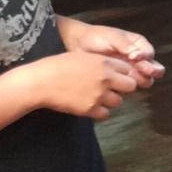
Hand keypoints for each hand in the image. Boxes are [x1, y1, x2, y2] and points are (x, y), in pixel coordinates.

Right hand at [17, 53, 139, 121]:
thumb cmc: (56, 66)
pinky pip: (105, 114)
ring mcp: (99, 94)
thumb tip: (112, 69)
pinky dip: (100, 112)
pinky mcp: (90, 109)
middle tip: (112, 90)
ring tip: (97, 98)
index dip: (123, 74)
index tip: (117, 77)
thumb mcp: (82, 57)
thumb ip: (100, 63)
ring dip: (111, 101)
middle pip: (131, 86)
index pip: (127, 69)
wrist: (40, 82)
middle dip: (124, 88)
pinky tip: (91, 107)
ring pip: (119, 101)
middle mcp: (106, 78)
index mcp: (104, 62)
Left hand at [57, 20, 164, 87]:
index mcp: (138, 45)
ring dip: (139, 80)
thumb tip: (138, 55)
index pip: (150, 54)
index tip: (133, 58)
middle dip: (149, 72)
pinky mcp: (120, 80)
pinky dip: (127, 87)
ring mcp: (130, 70)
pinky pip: (129, 87)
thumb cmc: (95, 37)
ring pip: (145, 80)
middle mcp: (138, 59)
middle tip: (138, 71)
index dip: (146, 58)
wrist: (77, 45)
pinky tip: (118, 84)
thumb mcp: (112, 38)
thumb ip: (126, 46)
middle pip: (154, 70)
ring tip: (128, 78)